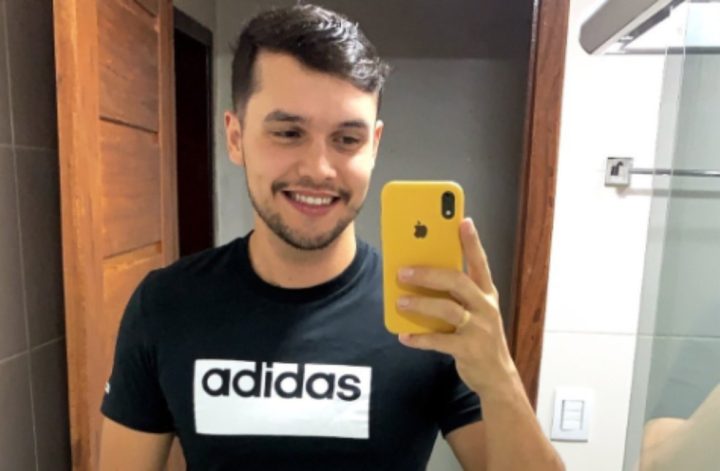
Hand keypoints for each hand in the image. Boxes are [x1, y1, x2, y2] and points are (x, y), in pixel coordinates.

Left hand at [396, 218, 518, 396]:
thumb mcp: (475, 310)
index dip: (472, 242)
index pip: (480, 262)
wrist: (497, 376)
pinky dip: (419, 338)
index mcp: (486, 293)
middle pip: (457, 282)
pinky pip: (439, 341)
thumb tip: (421, 276)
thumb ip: (457, 295)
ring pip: (447, 309)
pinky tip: (404, 335)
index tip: (463, 221)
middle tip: (403, 271)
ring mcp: (479, 328)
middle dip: (428, 274)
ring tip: (400, 301)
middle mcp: (485, 307)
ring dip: (420, 303)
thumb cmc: (479, 336)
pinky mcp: (468, 350)